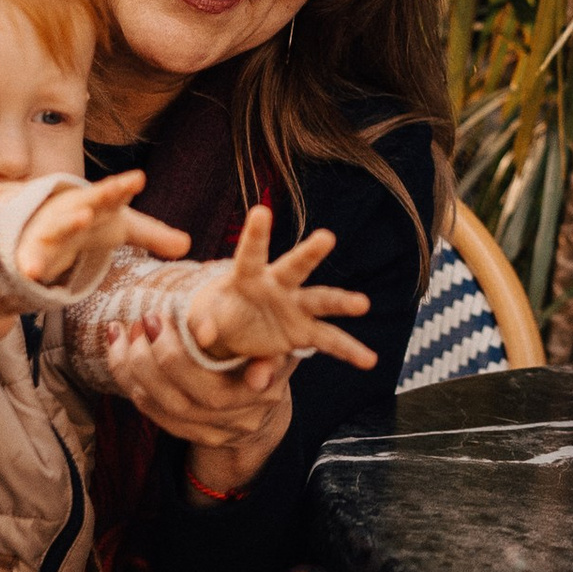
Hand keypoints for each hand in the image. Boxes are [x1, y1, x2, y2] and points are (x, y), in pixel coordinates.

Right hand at [12, 171, 188, 284]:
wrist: (42, 224)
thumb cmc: (88, 222)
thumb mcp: (120, 227)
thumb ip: (153, 235)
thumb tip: (188, 245)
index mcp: (97, 203)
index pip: (113, 193)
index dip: (124, 186)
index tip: (139, 179)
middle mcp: (73, 211)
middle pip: (87, 202)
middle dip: (98, 196)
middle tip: (115, 189)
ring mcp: (51, 229)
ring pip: (58, 225)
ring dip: (68, 222)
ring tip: (81, 219)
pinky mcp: (33, 249)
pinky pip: (31, 257)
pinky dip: (30, 264)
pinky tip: (31, 273)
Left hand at [96, 316, 296, 495]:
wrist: (261, 402)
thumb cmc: (262, 354)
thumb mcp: (268, 337)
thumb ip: (247, 329)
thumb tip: (203, 328)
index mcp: (267, 388)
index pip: (250, 380)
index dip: (216, 365)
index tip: (197, 332)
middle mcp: (244, 417)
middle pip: (198, 396)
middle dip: (167, 355)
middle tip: (149, 319)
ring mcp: (218, 433)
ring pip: (168, 406)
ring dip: (138, 366)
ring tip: (127, 330)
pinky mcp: (193, 436)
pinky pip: (154, 412)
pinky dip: (130, 379)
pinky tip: (119, 348)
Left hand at [185, 206, 375, 372]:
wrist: (232, 333)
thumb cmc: (217, 315)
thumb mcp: (203, 318)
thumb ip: (203, 325)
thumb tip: (205, 336)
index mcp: (247, 276)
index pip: (250, 253)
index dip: (256, 234)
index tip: (261, 211)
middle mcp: (277, 285)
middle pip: (295, 267)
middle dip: (309, 253)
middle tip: (326, 236)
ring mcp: (295, 307)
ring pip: (321, 301)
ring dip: (341, 302)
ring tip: (363, 304)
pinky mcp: (304, 331)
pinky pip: (329, 341)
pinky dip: (348, 351)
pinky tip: (369, 360)